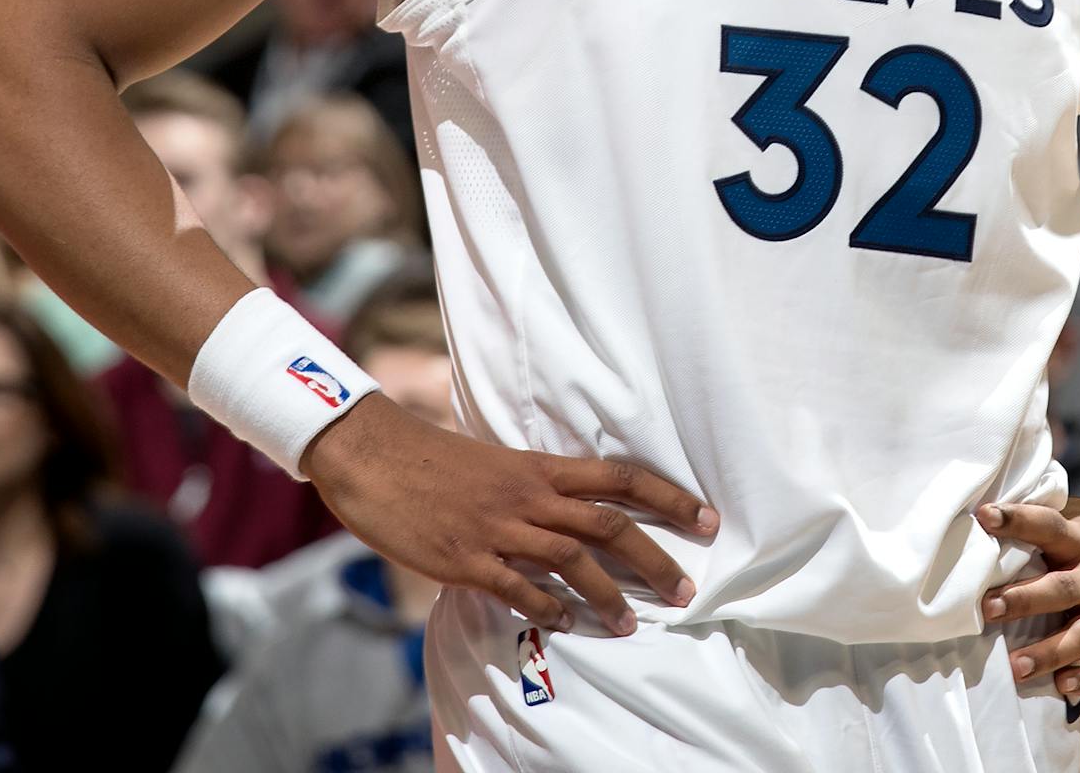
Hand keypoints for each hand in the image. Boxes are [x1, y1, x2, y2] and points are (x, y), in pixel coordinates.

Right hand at [302, 394, 717, 633]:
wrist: (373, 454)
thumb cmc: (432, 459)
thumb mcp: (496, 463)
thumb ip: (533, 487)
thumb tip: (564, 512)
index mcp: (540, 467)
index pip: (620, 478)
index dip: (669, 497)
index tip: (706, 519)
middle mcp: (529, 496)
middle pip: (609, 524)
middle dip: (654, 558)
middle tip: (685, 589)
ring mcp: (499, 528)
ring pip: (572, 560)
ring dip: (608, 595)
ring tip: (631, 624)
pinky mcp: (465, 558)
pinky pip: (516, 588)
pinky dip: (546, 608)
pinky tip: (563, 623)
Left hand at [976, 488, 1079, 697]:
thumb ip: (1054, 528)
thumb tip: (994, 520)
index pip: (1048, 525)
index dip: (1017, 519)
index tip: (986, 516)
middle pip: (1062, 588)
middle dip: (1025, 600)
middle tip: (990, 608)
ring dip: (1050, 652)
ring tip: (1017, 667)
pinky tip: (1067, 686)